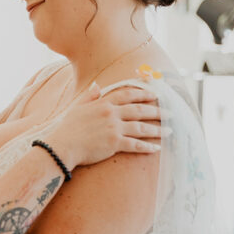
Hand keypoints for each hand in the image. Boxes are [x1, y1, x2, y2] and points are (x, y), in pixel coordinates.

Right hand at [45, 83, 161, 168]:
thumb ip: (89, 96)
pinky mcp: (114, 144)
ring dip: (157, 129)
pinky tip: (157, 148)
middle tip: (171, 113)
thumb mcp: (77, 107)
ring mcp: (114, 128)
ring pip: (141, 127)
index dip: (142, 94)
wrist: (63, 145)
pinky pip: (135, 144)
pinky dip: (147, 146)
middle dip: (157, 111)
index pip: (127, 95)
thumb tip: (97, 85)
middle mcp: (111, 113)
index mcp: (103, 103)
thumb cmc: (67, 128)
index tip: (154, 95)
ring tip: (169, 130)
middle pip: (139, 110)